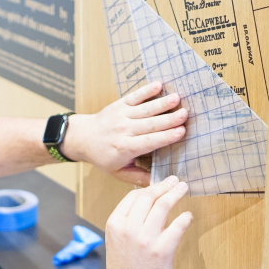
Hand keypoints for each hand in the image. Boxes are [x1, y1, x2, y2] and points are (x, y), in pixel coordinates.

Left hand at [63, 81, 186, 185]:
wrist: (83, 138)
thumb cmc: (103, 156)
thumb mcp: (118, 172)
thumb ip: (139, 178)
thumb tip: (160, 183)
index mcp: (125, 148)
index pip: (149, 142)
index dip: (166, 136)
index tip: (182, 132)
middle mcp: (123, 130)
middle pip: (150, 124)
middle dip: (169, 119)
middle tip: (185, 114)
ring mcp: (121, 115)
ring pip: (144, 109)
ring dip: (161, 103)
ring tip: (177, 98)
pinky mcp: (119, 104)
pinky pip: (134, 96)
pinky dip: (146, 90)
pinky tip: (158, 85)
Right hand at [105, 176, 192, 268]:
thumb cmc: (125, 264)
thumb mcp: (116, 238)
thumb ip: (127, 218)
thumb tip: (147, 197)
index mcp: (115, 223)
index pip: (133, 196)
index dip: (149, 187)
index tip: (159, 184)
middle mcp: (129, 228)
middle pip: (148, 197)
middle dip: (164, 186)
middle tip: (174, 182)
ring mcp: (145, 239)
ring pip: (163, 206)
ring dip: (176, 194)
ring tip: (183, 189)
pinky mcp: (162, 250)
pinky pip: (178, 226)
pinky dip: (185, 218)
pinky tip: (188, 216)